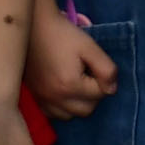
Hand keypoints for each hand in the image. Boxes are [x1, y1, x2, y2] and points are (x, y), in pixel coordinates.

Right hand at [28, 10, 116, 127]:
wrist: (33, 28)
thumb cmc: (63, 35)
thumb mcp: (89, 47)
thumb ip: (106, 69)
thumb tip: (112, 90)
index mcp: (70, 86)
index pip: (100, 94)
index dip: (104, 79)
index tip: (94, 65)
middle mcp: (55, 98)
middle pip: (87, 110)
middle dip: (93, 95)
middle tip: (88, 74)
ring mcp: (42, 100)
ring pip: (69, 115)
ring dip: (78, 103)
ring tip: (76, 82)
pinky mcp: (34, 98)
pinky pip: (52, 114)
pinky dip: (62, 107)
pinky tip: (63, 90)